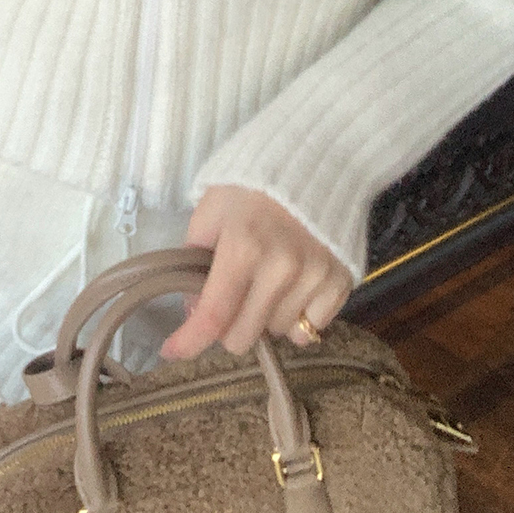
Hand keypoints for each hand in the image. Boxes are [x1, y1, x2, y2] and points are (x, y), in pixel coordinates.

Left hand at [159, 185, 352, 361]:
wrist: (320, 161)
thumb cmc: (254, 184)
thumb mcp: (211, 210)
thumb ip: (195, 259)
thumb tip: (194, 309)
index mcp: (243, 247)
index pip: (213, 315)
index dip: (189, 341)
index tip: (171, 351)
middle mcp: (282, 268)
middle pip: (244, 336)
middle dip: (228, 327)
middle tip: (229, 301)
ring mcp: (315, 277)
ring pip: (278, 334)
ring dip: (264, 319)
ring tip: (265, 285)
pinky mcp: (342, 282)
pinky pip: (311, 329)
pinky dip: (297, 319)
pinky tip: (292, 293)